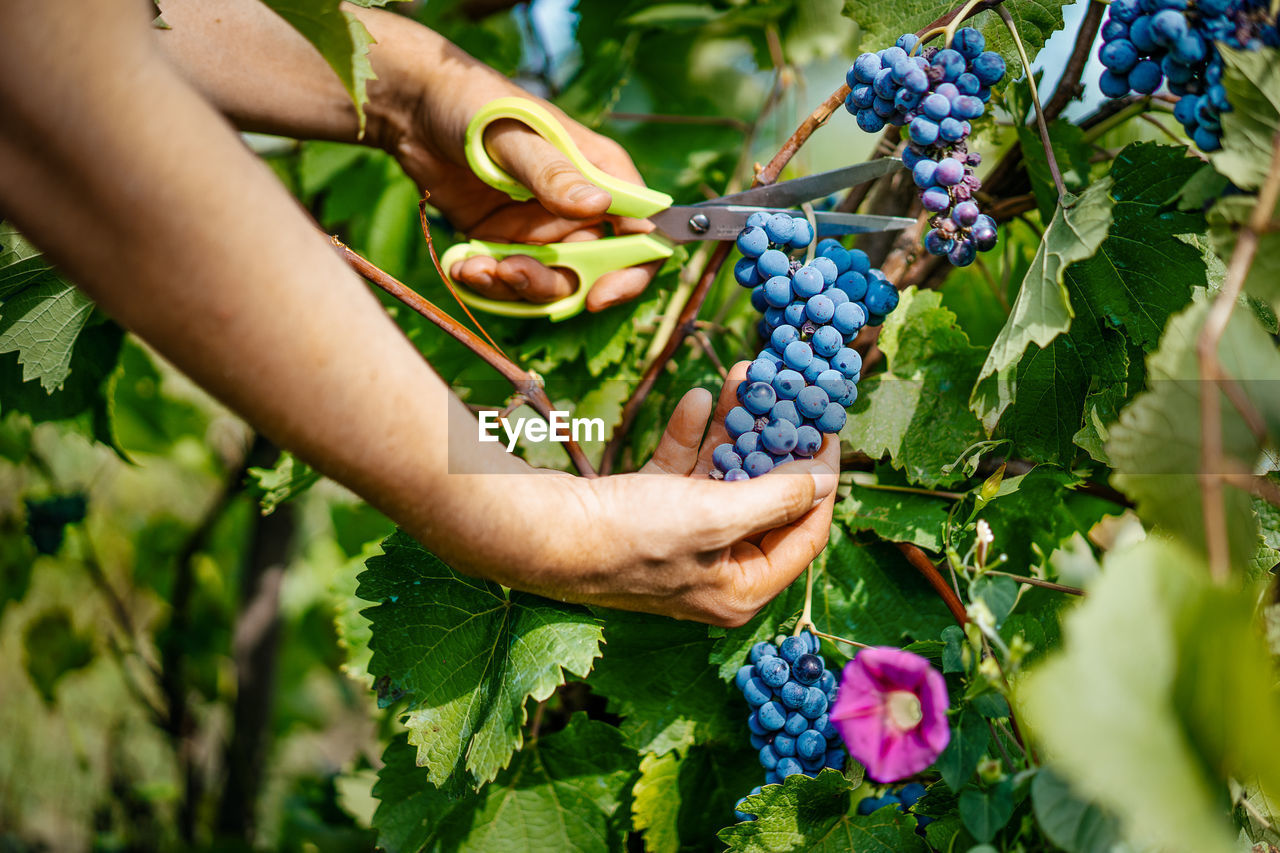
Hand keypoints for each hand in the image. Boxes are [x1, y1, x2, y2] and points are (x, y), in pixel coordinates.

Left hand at [378, 42, 660, 311]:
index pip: (642, 231)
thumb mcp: (514, 137)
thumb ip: (554, 174)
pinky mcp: (506, 243)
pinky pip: (510, 280)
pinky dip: (489, 283)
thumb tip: (600, 205)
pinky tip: (462, 266)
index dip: (633, 270)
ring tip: (475, 269)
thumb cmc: (475, 106)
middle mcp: (579, 208)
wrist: (414, 108)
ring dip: (515, 286)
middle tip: (511, 274)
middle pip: (595, 271)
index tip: (599, 295)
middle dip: (555, 284)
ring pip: (550, 283)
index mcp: (600, 173)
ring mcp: (543, 229)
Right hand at [448, 363, 839, 626]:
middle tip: (789, 394)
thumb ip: (776, 498)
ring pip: (722, 475)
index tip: (828, 431)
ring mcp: (680, 539)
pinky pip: (682, 470)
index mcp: (742, 590)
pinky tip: (696, 398)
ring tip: (746, 377)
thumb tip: (824, 481)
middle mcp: (715, 569)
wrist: (540, 533)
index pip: (804, 533)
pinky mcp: (647, 511)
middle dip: (773, 442)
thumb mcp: (716, 518)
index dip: (821, 481)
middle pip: (764, 499)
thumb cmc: (631, 538)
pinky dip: (691, 435)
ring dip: (733, 426)